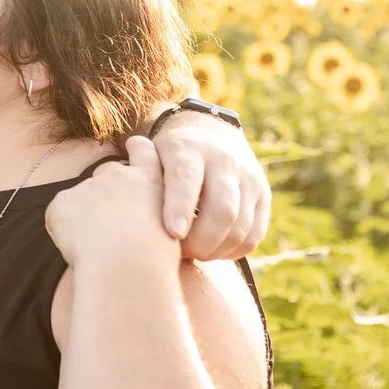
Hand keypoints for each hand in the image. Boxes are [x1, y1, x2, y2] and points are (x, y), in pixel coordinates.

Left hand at [45, 137, 177, 270]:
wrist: (127, 267)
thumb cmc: (153, 262)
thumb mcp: (169, 232)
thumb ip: (150, 218)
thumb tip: (134, 228)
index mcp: (149, 180)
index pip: (143, 150)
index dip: (137, 148)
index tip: (134, 144)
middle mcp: (118, 175)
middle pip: (106, 173)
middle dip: (104, 191)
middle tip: (109, 223)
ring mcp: (88, 185)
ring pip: (80, 201)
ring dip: (85, 218)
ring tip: (99, 248)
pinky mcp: (63, 201)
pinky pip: (58, 218)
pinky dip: (64, 234)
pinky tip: (80, 249)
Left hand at [147, 110, 270, 260]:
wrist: (208, 133)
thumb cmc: (166, 158)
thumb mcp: (150, 158)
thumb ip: (141, 183)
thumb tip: (125, 217)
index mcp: (188, 148)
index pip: (187, 178)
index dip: (180, 207)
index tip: (172, 233)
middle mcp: (223, 160)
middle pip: (222, 209)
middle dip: (200, 240)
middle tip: (180, 254)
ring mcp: (248, 177)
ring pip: (240, 226)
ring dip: (215, 250)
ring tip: (194, 254)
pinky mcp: (263, 195)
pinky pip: (253, 234)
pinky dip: (233, 251)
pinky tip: (213, 252)